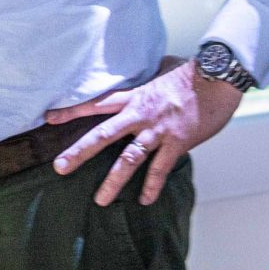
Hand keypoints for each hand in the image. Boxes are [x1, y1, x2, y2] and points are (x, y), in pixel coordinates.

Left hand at [44, 53, 238, 205]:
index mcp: (135, 96)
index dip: (72, 111)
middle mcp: (140, 114)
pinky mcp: (177, 142)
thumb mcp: (164, 68)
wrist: (219, 77)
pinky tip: (144, 200)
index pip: (97, 103)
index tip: (49, 118)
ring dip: (113, 181)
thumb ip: (151, 75)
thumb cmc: (193, 72)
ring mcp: (158, 130)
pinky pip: (160, 169)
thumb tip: (151, 68)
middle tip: (60, 167)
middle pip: (103, 134)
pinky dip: (152, 186)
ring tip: (100, 200)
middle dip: (80, 151)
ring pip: (129, 159)